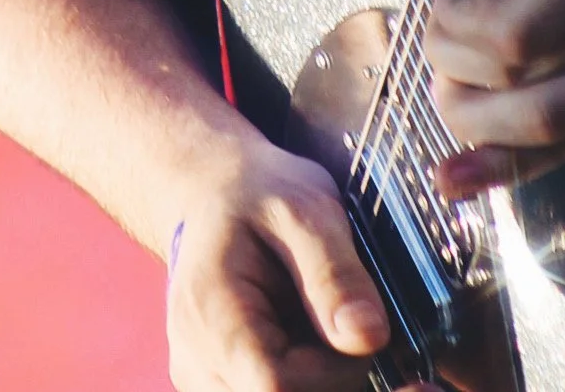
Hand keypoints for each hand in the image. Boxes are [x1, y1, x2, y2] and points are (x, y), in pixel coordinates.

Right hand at [161, 116, 397, 389]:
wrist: (214, 194)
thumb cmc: (255, 192)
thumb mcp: (302, 207)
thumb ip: (334, 273)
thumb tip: (368, 338)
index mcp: (207, 315)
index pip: (278, 384)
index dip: (333, 367)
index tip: (349, 321)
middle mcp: (197, 361)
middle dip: (332, 370)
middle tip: (334, 308)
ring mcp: (206, 379)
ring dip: (321, 373)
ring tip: (311, 314)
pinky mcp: (222, 386)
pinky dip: (309, 375)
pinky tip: (302, 335)